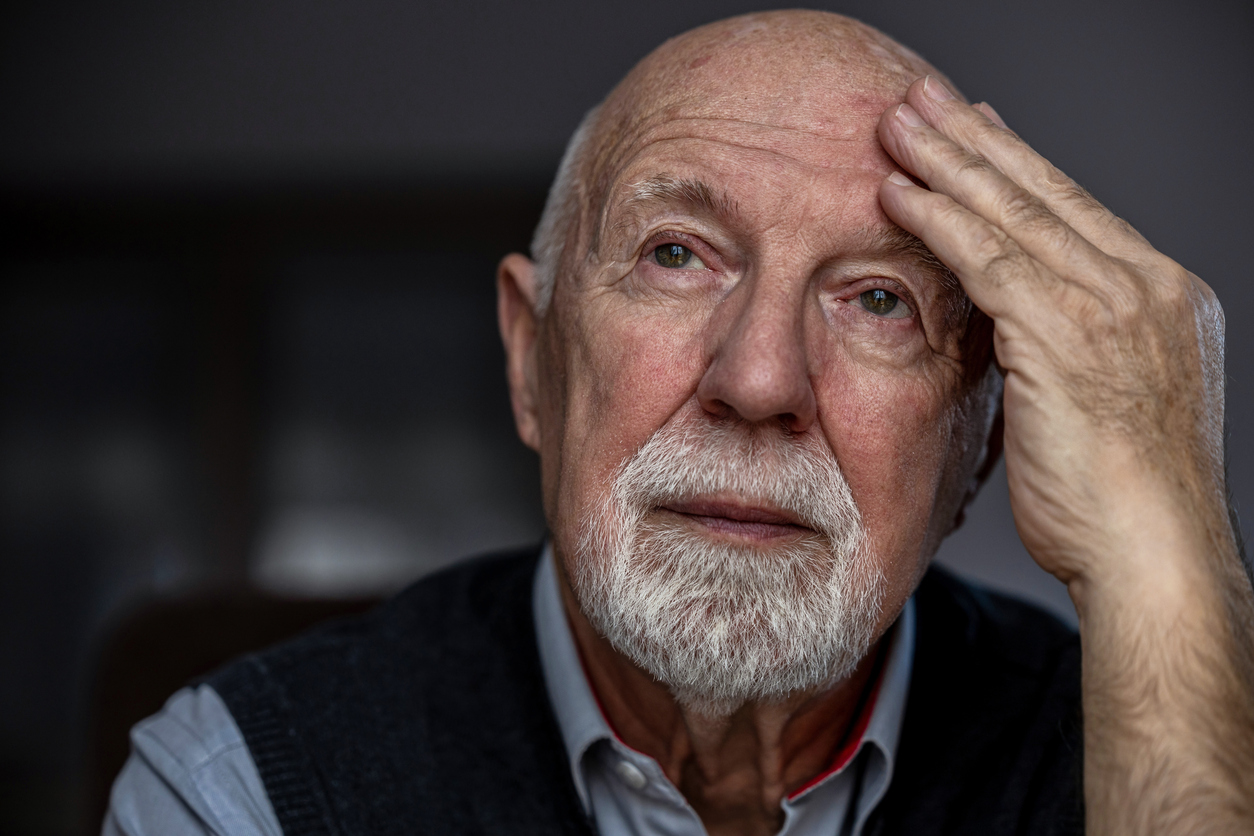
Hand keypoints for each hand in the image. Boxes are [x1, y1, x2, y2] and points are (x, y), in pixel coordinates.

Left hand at [876, 76, 1229, 591]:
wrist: (1154, 555)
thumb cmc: (1122, 502)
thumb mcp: (1103, 404)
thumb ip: (1065, 349)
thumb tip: (1015, 325)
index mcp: (1161, 296)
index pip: (1075, 209)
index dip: (1016, 165)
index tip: (973, 129)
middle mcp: (1144, 287)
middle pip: (1044, 193)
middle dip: (974, 141)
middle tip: (922, 98)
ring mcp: (1112, 306)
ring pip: (1015, 213)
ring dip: (947, 165)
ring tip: (895, 125)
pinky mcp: (1068, 335)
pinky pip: (990, 262)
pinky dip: (941, 223)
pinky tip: (899, 195)